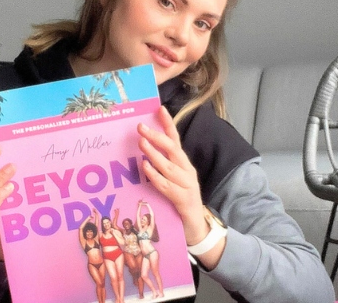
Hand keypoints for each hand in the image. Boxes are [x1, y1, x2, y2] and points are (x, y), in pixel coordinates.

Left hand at [137, 106, 206, 241]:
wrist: (196, 227)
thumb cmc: (179, 200)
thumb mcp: (171, 179)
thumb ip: (161, 165)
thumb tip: (142, 148)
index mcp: (183, 164)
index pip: (176, 139)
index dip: (168, 124)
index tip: (159, 109)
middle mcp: (187, 171)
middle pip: (173, 150)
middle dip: (157, 137)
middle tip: (141, 127)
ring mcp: (187, 185)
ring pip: (169, 166)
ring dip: (154, 154)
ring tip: (141, 143)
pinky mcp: (183, 200)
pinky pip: (167, 186)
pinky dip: (156, 176)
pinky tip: (145, 168)